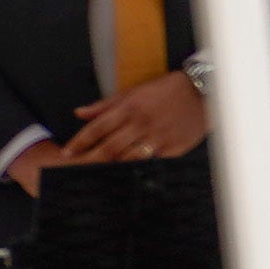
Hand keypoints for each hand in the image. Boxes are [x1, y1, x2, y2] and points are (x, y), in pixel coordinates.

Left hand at [58, 69, 210, 169]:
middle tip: (74, 170)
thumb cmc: (164, 91)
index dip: (80, 142)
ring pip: (129, 158)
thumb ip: (104, 105)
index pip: (98, 127)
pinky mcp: (174, 149)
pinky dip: (137, 170)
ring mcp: (158, 137)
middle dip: (90, 160)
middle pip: (110, 147)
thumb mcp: (133, 92)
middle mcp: (142, 123)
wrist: (203, 92)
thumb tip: (78, 113)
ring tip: (95, 177)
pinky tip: (124, 177)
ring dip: (111, 168)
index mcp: (129, 107)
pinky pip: (152, 164)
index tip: (66, 153)